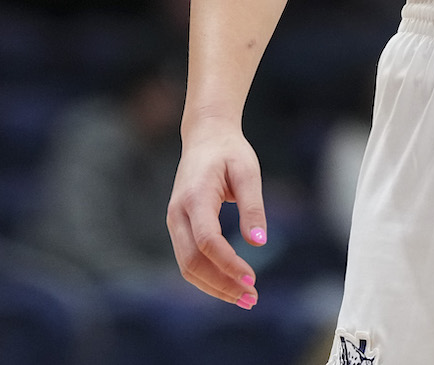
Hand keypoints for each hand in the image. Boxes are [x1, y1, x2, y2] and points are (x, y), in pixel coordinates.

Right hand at [166, 122, 266, 307]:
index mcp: (195, 196)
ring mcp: (175, 221)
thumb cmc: (229, 151)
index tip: (252, 278)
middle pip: (191, 261)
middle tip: (252, 298)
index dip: (228, 264)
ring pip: (186, 266)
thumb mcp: (248, 171)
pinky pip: (188, 260)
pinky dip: (208, 278)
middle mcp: (178, 212)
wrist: (205, 136)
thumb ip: (253, 206)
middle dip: (221, 284)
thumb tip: (258, 242)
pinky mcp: (179, 227)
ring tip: (244, 298)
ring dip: (214, 287)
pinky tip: (230, 284)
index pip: (206, 240)